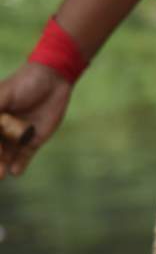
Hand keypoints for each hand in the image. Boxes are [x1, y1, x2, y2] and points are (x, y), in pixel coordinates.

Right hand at [0, 62, 73, 177]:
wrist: (53, 80)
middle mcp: (0, 131)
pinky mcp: (33, 141)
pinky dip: (20, 164)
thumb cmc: (23, 84)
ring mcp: (16, 137)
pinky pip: (24, 156)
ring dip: (3, 165)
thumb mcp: (2, 95)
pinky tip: (17, 170)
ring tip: (3, 173)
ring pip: (6, 156)